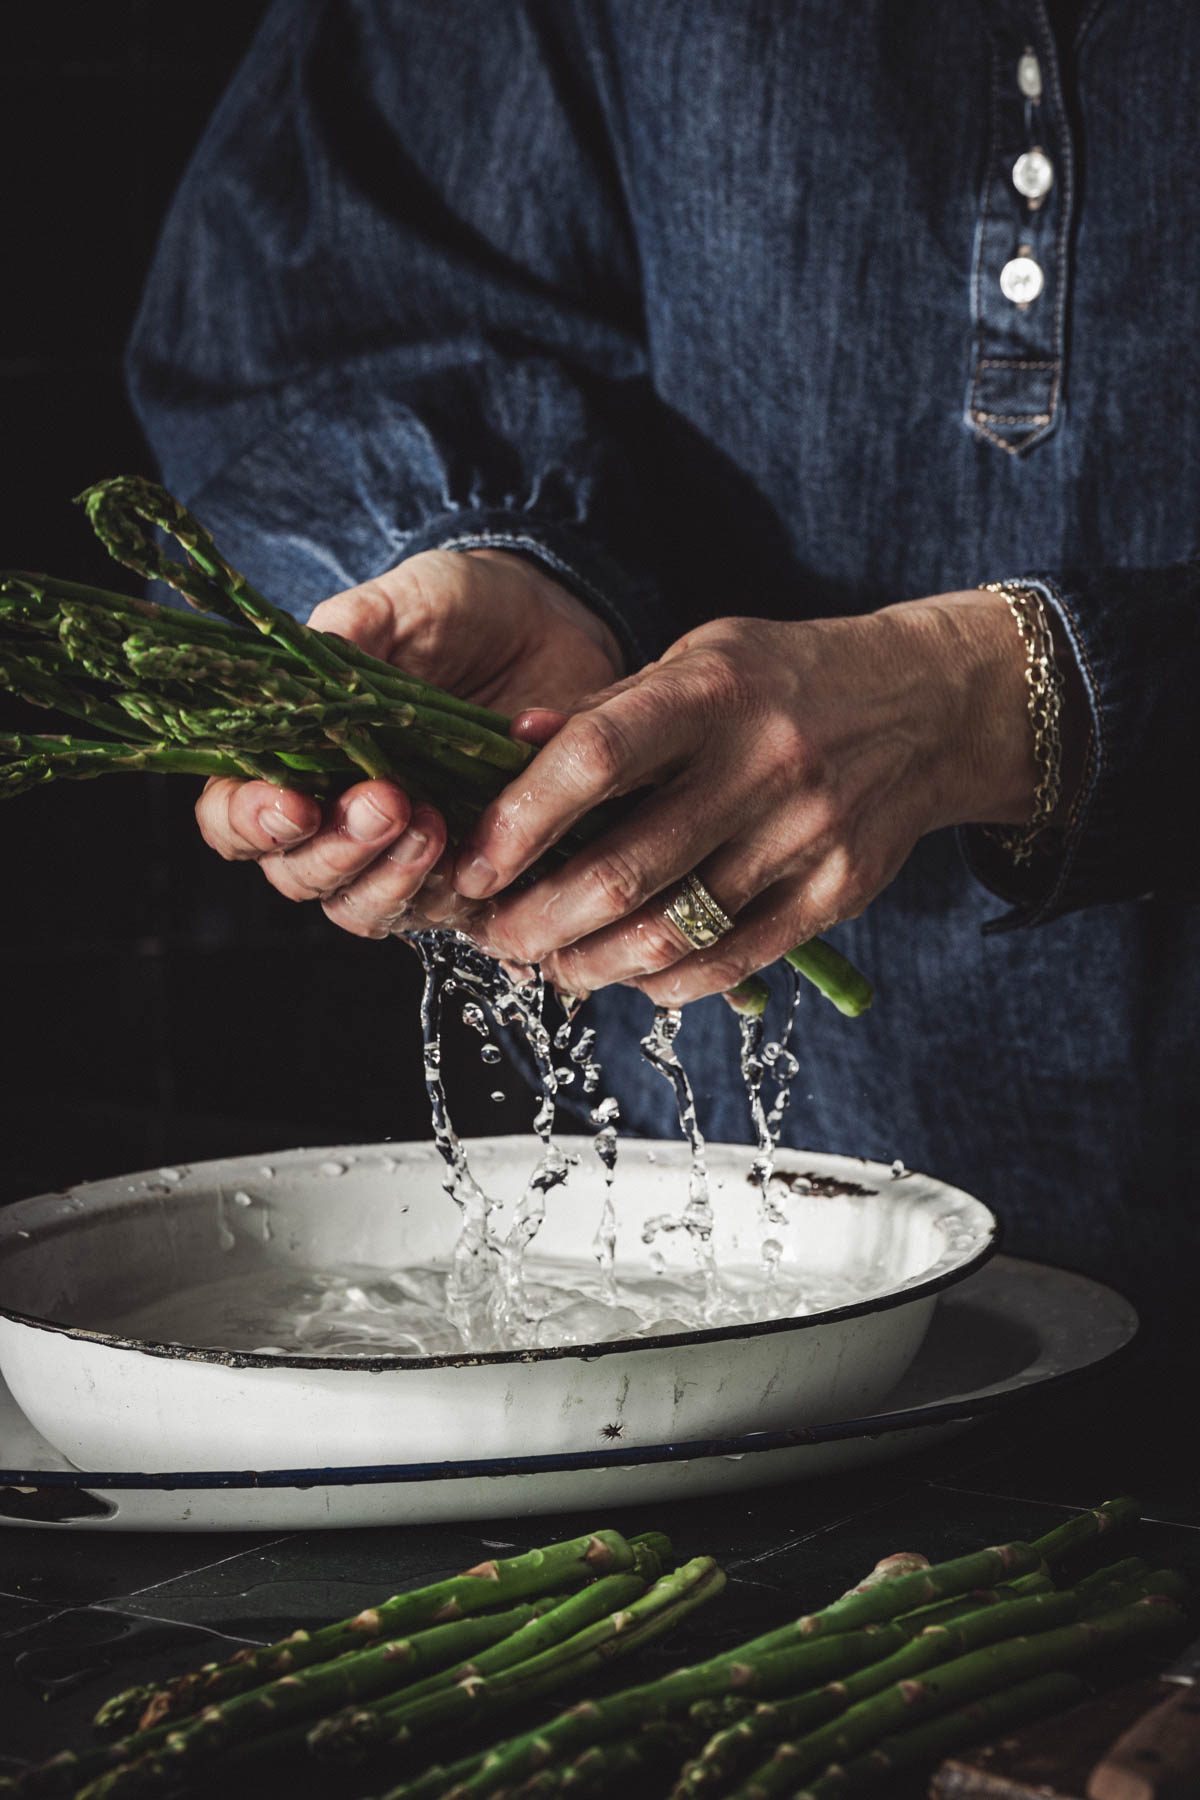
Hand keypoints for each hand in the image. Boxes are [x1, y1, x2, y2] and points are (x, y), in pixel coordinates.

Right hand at [193, 547, 621, 936]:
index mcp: (291, 758)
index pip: (233, 817)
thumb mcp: (403, 604)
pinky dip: (473, 876)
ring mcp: (401, 856)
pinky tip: (502, 823)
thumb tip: (296, 667)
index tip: (294, 805)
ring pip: (368, 909)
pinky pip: (456, 906)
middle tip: (387, 805)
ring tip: (435, 825)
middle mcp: (336, 821)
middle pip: (299, 876)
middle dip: (336, 851)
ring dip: (395, 880)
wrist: (552, 628)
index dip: (250, 822)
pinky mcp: (470, 873)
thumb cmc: (458, 616)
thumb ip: (348, 632)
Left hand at [454, 591, 1038, 1001]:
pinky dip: (669, 982)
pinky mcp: (838, 891)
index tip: (476, 868)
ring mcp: (806, 833)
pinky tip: (634, 977)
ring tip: (556, 966)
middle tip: (498, 938)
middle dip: (540, 920)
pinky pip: (734, 960)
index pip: (595, 758)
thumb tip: (509, 745)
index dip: (521, 822)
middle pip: (627, 868)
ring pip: (676, 931)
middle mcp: (762, 762)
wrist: (926, 706)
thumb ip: (608, 710)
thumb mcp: (700, 661)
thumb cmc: (783, 681)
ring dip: (595, 965)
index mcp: (711, 691)